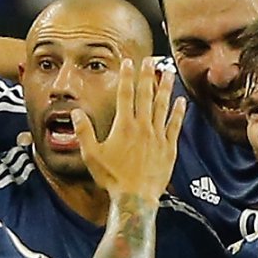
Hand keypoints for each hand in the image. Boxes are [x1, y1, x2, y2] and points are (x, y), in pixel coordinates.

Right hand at [76, 59, 184, 208]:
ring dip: (166, 88)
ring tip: (169, 73)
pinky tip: (182, 102)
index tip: (128, 62)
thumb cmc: (112, 178)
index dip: (126, 76)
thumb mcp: (91, 155)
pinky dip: (178, 112)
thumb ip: (84, 132)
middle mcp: (142, 127)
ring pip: (163, 106)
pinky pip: (175, 125)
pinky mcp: (168, 148)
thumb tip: (76, 113)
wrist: (135, 198)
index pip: (125, 95)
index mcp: (123, 126)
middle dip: (148, 75)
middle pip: (146, 95)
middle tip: (151, 60)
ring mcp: (157, 136)